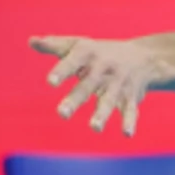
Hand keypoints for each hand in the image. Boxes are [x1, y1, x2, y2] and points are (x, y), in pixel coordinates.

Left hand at [33, 35, 164, 135]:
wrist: (143, 56)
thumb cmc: (100, 52)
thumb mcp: (78, 45)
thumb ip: (54, 45)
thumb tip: (31, 41)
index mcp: (87, 54)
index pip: (72, 61)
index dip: (62, 71)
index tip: (50, 82)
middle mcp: (103, 68)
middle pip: (88, 85)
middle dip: (75, 99)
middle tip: (62, 114)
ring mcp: (118, 84)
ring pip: (109, 99)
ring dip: (102, 113)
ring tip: (95, 128)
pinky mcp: (130, 98)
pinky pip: (130, 110)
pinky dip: (129, 121)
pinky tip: (126, 133)